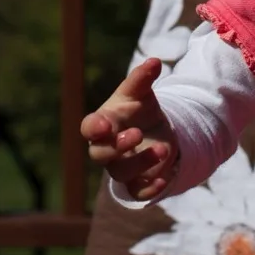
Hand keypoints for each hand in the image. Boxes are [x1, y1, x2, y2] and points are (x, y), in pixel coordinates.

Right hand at [80, 59, 178, 200]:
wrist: (154, 132)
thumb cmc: (138, 109)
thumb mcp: (140, 93)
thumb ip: (142, 79)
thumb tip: (154, 62)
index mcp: (103, 123)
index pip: (89, 128)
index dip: (94, 128)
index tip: (104, 124)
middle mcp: (107, 148)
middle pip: (100, 154)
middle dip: (116, 147)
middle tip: (136, 134)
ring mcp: (120, 166)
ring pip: (121, 173)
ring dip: (141, 163)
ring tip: (164, 149)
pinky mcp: (136, 182)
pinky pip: (137, 192)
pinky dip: (150, 189)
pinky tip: (164, 179)